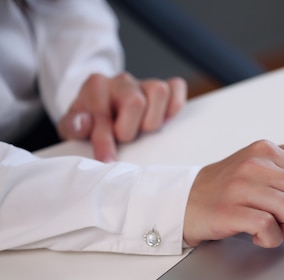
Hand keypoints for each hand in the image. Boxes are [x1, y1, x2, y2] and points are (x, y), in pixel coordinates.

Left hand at [56, 72, 186, 161]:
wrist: (99, 105)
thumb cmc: (88, 120)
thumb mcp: (71, 125)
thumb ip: (72, 125)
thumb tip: (86, 123)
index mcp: (95, 86)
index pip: (103, 113)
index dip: (104, 141)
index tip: (107, 160)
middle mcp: (121, 80)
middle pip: (136, 102)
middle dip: (130, 129)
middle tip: (124, 137)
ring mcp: (144, 82)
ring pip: (159, 91)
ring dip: (153, 118)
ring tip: (142, 129)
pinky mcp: (163, 85)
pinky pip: (176, 87)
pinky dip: (174, 105)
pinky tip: (163, 117)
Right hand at [183, 133, 283, 247]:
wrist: (181, 201)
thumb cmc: (228, 187)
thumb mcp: (264, 163)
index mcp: (269, 150)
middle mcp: (256, 163)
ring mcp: (241, 185)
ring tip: (268, 228)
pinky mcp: (230, 209)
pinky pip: (269, 229)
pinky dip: (268, 240)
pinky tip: (254, 235)